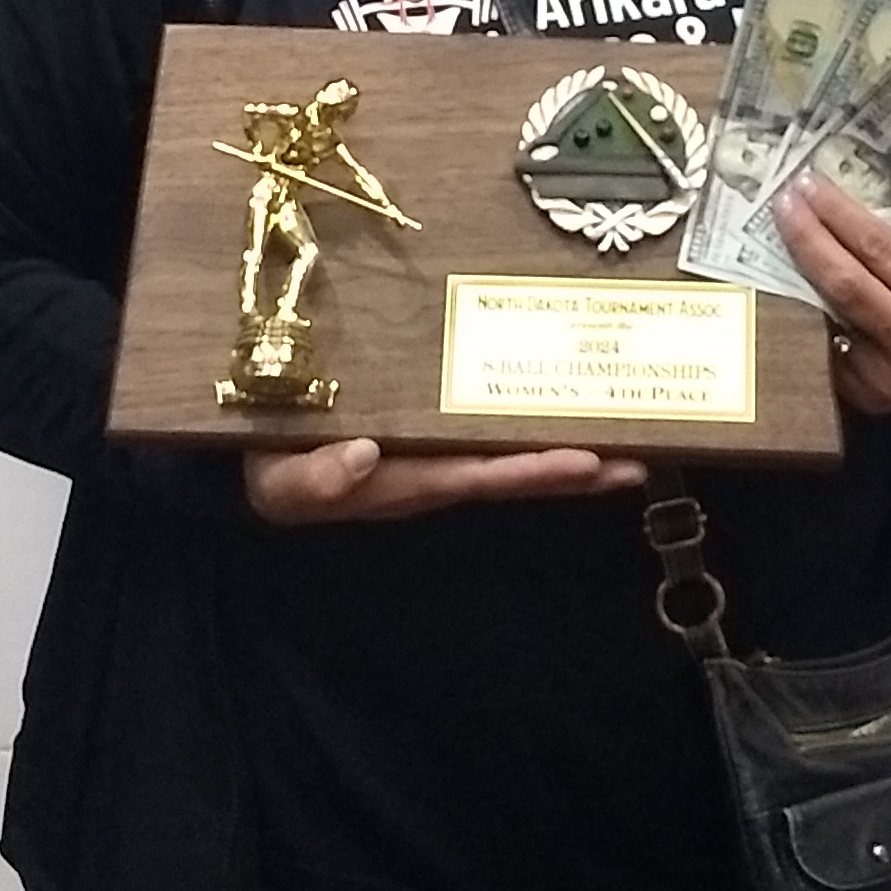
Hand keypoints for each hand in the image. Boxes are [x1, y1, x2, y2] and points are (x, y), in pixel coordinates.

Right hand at [245, 437, 645, 524]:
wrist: (253, 445)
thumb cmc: (269, 464)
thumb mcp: (277, 481)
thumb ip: (314, 479)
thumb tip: (364, 458)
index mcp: (403, 480)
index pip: (478, 477)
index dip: (532, 471)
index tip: (587, 462)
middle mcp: (433, 470)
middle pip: (514, 473)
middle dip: (575, 469)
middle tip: (637, 462)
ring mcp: (437, 450)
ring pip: (512, 453)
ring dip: (570, 449)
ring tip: (632, 445)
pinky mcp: (432, 425)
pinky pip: (489, 426)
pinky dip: (532, 421)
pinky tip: (573, 409)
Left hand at [770, 177, 890, 416]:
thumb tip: (836, 220)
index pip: (876, 248)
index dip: (835, 214)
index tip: (804, 185)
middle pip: (844, 284)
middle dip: (807, 240)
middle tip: (782, 205)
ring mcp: (888, 377)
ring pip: (828, 319)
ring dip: (798, 278)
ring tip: (779, 241)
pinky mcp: (869, 398)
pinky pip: (831, 348)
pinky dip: (812, 318)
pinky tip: (797, 292)